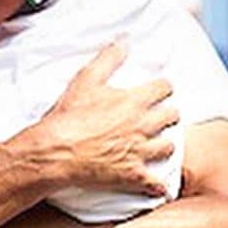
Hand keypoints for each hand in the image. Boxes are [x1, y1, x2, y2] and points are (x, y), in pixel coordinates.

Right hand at [32, 40, 179, 195]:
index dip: (162, 88)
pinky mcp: (133, 176)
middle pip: (173, 116)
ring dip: (165, 145)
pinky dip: (160, 186)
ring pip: (169, 147)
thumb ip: (109, 58)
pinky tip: (160, 187)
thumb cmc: (68, 115)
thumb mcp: (86, 79)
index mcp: (134, 101)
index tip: (158, 91)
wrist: (55, 152)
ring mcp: (140, 152)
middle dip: (167, 114)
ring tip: (157, 146)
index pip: (165, 87)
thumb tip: (125, 39)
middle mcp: (143, 126)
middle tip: (160, 117)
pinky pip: (157, 185)